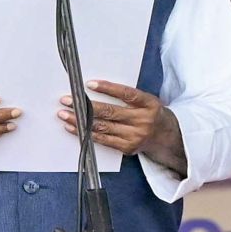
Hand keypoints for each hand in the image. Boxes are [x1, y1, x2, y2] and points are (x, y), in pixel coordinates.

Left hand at [57, 80, 186, 176]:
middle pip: (110, 112)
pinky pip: (102, 139)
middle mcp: (142, 120)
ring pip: (103, 127)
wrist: (165, 137)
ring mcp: (134, 136)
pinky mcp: (127, 147)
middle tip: (68, 100)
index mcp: (149, 104)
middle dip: (86, 105)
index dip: (108, 88)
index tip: (89, 84)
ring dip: (80, 120)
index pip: (127, 94)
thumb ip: (128, 97)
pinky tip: (74, 127)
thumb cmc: (151, 114)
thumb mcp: (147, 101)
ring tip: (65, 114)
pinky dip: (85, 133)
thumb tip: (96, 89)